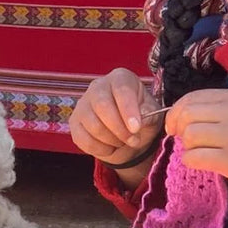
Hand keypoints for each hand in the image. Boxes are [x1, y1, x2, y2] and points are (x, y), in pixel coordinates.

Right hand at [70, 68, 161, 183]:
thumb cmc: (141, 119)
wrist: (128, 135)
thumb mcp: (153, 115)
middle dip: (120, 129)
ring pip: (93, 125)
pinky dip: (100, 149)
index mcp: (120, 78)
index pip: (121, 89)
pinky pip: (83, 139)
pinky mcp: (74, 123)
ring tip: (123, 142)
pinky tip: (110, 147)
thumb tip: (141, 120)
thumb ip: (150, 115)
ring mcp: (83, 104)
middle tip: (133, 140)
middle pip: (102, 106)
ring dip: (112, 141)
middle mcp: (98, 86)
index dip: (128, 110)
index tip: (136, 128)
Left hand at [165, 89, 227, 208]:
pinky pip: (194, 157)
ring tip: (201, 152)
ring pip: (190, 136)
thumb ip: (211, 110)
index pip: (193, 97)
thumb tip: (175, 116)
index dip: (175, 112)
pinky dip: (190, 161)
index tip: (174, 126)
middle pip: (188, 115)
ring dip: (188, 147)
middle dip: (179, 129)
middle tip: (188, 141)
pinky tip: (201, 162)